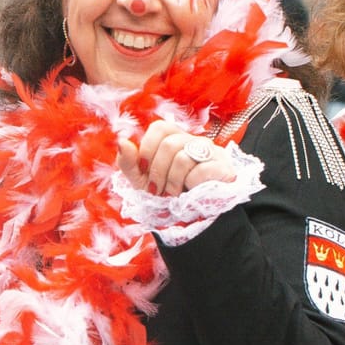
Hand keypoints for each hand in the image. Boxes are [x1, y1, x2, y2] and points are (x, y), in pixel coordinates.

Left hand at [117, 119, 236, 196]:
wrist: (191, 217)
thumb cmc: (165, 194)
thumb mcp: (141, 180)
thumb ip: (129, 162)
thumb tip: (122, 141)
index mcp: (174, 138)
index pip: (159, 128)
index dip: (147, 150)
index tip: (144, 172)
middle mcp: (193, 141)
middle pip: (169, 144)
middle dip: (158, 172)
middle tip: (158, 190)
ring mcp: (211, 152)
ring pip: (183, 157)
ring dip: (173, 182)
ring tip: (174, 194)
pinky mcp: (223, 167)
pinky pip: (201, 170)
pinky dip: (190, 185)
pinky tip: (192, 192)